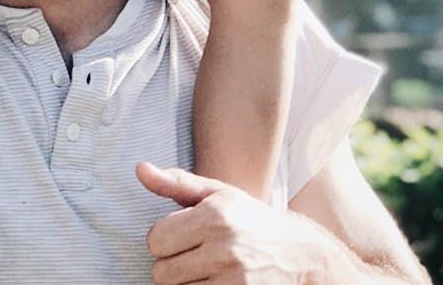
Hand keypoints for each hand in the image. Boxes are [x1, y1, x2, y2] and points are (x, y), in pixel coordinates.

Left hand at [137, 162, 324, 283]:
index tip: (182, 237)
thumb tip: (140, 169)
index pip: (155, 240)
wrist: (303, 255)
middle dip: (172, 266)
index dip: (164, 240)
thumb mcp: (218, 195)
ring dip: (185, 284)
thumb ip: (176, 183)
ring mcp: (234, 280)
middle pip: (161, 273)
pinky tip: (213, 282)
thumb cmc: (251, 221)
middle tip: (194, 257)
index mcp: (215, 216)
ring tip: (205, 270)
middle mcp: (224, 248)